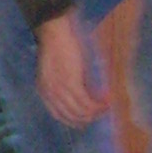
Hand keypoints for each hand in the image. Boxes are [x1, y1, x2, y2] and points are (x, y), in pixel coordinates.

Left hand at [35, 9, 107, 127]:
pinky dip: (99, 105)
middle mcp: (50, 94)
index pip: (59, 115)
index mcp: (44, 91)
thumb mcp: (56, 71)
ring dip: (96, 112)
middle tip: (101, 112)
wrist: (55, 32)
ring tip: (106, 106)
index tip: (86, 118)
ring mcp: (60, 91)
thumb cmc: (57, 47)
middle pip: (71, 117)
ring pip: (81, 113)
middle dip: (88, 118)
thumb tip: (82, 94)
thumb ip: (63, 84)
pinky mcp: (72, 85)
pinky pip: (88, 104)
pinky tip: (107, 100)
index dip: (74, 120)